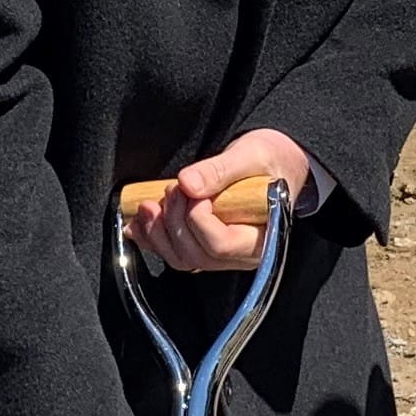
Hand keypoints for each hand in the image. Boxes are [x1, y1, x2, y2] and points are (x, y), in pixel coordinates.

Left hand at [128, 129, 312, 273]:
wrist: (278, 162)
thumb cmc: (274, 160)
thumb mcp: (252, 155)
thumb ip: (221, 169)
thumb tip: (188, 184)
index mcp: (263, 237)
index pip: (220, 244)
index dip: (197, 219)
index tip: (192, 189)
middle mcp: (243, 253)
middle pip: (197, 255)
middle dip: (174, 222)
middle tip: (171, 189)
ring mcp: (223, 253)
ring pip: (183, 260)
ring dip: (158, 234)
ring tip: (149, 206)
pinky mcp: (206, 245)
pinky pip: (176, 253)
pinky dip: (151, 240)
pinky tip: (137, 225)